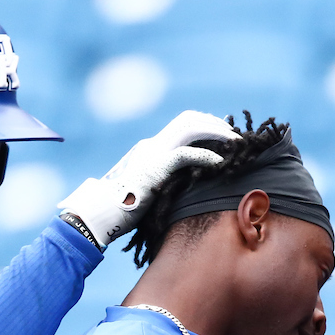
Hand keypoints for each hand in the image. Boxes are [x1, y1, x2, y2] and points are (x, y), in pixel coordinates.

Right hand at [58, 110, 238, 246]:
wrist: (100, 215)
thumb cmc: (119, 212)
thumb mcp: (145, 193)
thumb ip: (161, 185)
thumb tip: (178, 195)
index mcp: (148, 149)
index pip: (181, 126)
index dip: (204, 126)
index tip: (221, 136)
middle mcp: (152, 145)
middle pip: (189, 119)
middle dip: (214, 123)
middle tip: (233, 136)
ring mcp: (154, 153)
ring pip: (192, 127)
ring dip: (217, 133)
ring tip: (234, 145)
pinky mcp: (156, 167)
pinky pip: (188, 154)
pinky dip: (208, 157)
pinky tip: (221, 164)